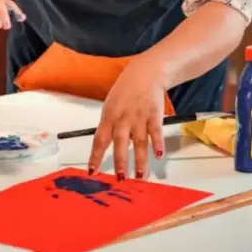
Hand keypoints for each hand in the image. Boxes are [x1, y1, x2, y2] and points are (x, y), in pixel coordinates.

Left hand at [88, 60, 167, 179]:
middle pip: (119, 142)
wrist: (146, 72)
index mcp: (108, 116)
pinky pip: (156, 131)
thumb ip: (112, 126)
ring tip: (140, 175)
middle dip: (120, 161)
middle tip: (120, 178)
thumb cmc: (126, 90)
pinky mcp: (154, 114)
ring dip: (140, 160)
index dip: (95, 157)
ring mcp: (139, 116)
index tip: (93, 172)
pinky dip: (157, 143)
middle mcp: (123, 118)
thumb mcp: (112, 106)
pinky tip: (158, 155)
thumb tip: (115, 147)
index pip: (99, 140)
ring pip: (139, 141)